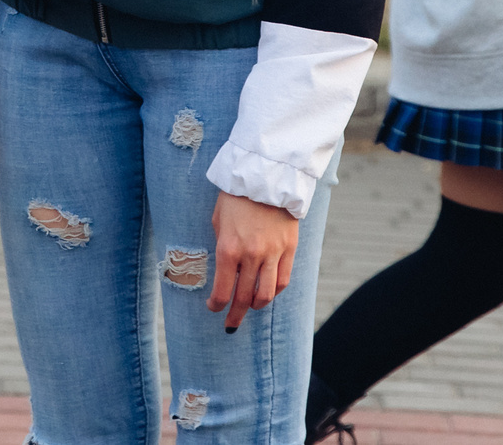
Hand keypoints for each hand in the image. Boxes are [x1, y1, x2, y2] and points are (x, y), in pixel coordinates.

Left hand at [206, 191, 298, 332]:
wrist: (265, 177)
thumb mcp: (218, 220)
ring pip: (266, 294)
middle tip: (230, 324)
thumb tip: (224, 268)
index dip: (216, 305)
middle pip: (244, 298)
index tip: (213, 308)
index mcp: (228, 249)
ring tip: (250, 308)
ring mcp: (272, 253)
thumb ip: (221, 246)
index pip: (222, 290)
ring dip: (256, 306)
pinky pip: (283, 280)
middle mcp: (251, 256)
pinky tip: (268, 292)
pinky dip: (275, 291)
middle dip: (235, 314)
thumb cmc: (236, 196)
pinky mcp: (289, 249)